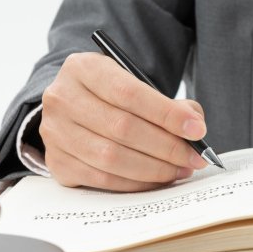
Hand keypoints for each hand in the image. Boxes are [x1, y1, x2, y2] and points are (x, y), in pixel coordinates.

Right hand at [39, 52, 207, 190]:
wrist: (73, 107)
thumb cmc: (111, 96)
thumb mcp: (135, 84)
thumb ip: (167, 103)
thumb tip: (193, 126)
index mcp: (83, 68)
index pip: (130, 93)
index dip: (167, 114)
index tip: (197, 130)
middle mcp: (62, 98)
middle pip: (122, 128)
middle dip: (167, 146)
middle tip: (195, 157)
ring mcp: (55, 132)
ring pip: (111, 157)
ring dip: (154, 168)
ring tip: (180, 169)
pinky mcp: (56, 162)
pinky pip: (102, 179)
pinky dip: (135, 183)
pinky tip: (157, 179)